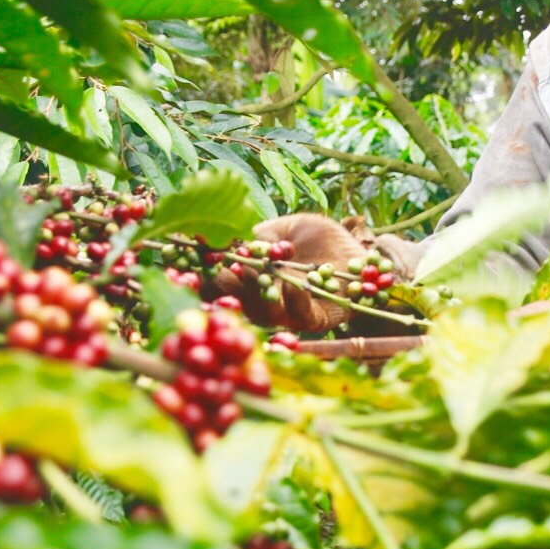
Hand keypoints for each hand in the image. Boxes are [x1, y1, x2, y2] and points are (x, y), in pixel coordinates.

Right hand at [209, 213, 369, 333]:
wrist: (356, 246)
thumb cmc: (318, 237)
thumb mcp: (285, 228)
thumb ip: (260, 235)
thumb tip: (226, 240)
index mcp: (250, 280)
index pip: (217, 284)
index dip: (202, 276)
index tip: (193, 260)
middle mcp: (263, 302)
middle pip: (235, 301)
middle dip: (224, 286)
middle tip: (221, 266)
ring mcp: (287, 315)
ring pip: (263, 314)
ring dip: (258, 292)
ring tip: (256, 271)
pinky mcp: (316, 320)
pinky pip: (301, 317)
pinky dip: (295, 301)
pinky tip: (294, 285)